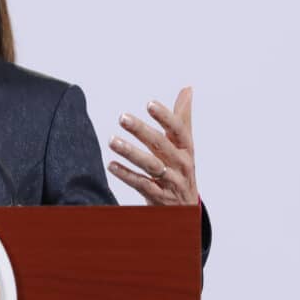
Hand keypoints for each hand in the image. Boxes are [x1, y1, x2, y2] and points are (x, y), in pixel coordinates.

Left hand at [107, 87, 198, 205]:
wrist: (186, 210)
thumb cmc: (181, 170)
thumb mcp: (184, 145)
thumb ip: (182, 118)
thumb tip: (187, 89)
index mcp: (186, 149)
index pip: (178, 130)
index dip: (165, 116)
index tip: (150, 103)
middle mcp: (182, 164)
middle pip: (161, 145)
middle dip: (142, 131)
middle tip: (122, 117)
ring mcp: (171, 182)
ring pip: (151, 165)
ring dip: (131, 152)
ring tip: (112, 141)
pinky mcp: (160, 197)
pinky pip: (142, 185)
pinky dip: (127, 175)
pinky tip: (111, 165)